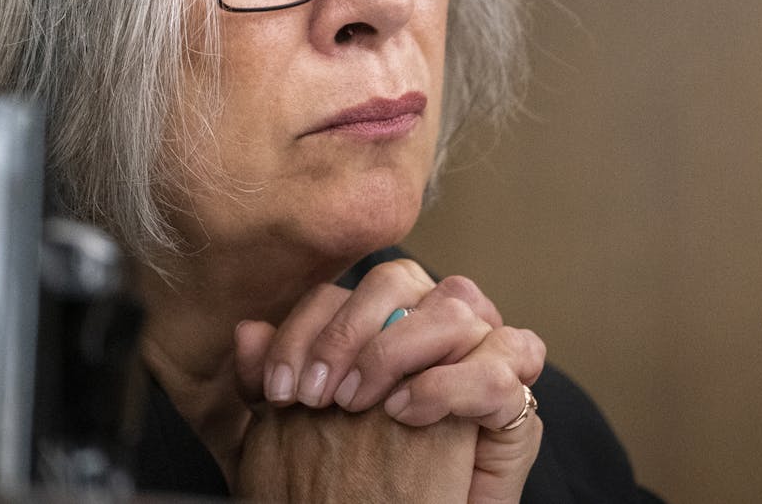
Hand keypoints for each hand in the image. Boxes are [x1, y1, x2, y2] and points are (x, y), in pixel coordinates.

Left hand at [234, 260, 545, 502]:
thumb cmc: (348, 490)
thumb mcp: (290, 436)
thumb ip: (269, 381)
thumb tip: (245, 332)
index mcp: (383, 325)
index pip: (344, 291)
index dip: (307, 328)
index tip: (278, 389)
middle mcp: (434, 329)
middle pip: (402, 279)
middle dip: (350, 331)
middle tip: (319, 397)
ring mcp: (482, 358)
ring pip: (458, 306)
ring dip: (398, 349)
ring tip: (359, 406)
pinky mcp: (516, 403)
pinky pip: (505, 363)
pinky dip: (451, 383)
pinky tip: (406, 414)